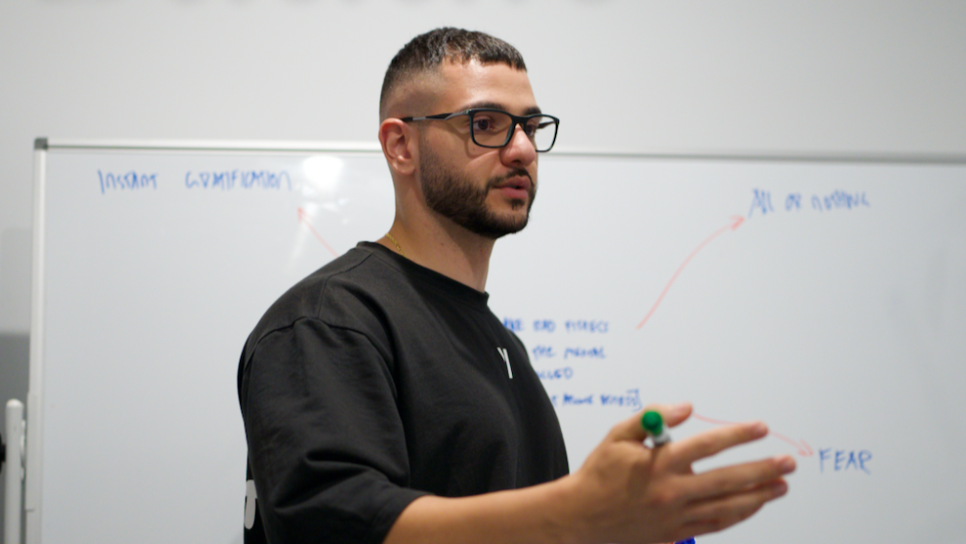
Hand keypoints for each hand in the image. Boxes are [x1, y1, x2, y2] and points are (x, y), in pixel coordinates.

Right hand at [562, 402, 794, 543]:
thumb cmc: (599, 474)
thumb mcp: (617, 436)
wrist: (580, 518)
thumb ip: (652, 417)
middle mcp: (671, 491)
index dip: (738, 435)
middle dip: (762, 469)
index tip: (760, 428)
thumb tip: (686, 408)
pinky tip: (753, 505)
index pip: (708, 445)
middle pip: (727, 479)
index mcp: (658, 463)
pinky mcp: (674, 534)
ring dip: (758, 495)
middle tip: (788, 462)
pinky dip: (738, 515)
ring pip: (727, 507)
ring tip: (781, 486)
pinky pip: (715, 524)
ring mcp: (675, 517)